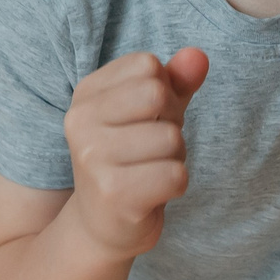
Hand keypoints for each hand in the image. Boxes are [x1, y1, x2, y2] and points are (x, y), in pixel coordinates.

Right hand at [60, 47, 209, 258]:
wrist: (102, 224)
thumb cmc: (131, 159)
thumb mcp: (150, 114)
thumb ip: (175, 81)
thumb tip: (199, 56)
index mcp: (85, 93)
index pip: (147, 65)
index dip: (163, 90)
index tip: (146, 118)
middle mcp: (80, 121)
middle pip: (157, 95)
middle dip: (172, 122)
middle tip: (152, 147)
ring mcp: (93, 157)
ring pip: (170, 138)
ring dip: (175, 157)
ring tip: (150, 170)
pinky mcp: (113, 193)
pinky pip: (175, 174)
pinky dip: (176, 184)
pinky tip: (153, 192)